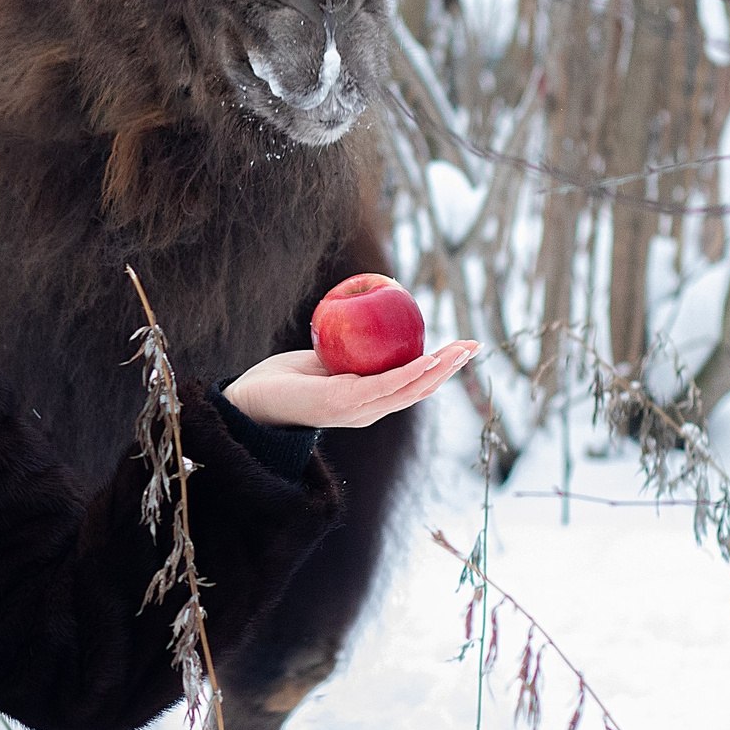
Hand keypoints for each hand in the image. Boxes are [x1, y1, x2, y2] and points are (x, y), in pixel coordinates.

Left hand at [221, 340, 479, 430]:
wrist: (254, 398)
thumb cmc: (289, 377)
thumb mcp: (330, 359)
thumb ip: (354, 350)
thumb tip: (377, 319)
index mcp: (370, 401)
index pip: (413, 386)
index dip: (441, 369)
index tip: (463, 348)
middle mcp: (370, 410)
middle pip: (421, 390)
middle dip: (451, 369)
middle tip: (475, 345)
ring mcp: (359, 410)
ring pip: (409, 390)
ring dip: (439, 370)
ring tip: (461, 351)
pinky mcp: (344, 403)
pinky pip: (384, 386)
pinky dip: (408, 374)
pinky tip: (425, 360)